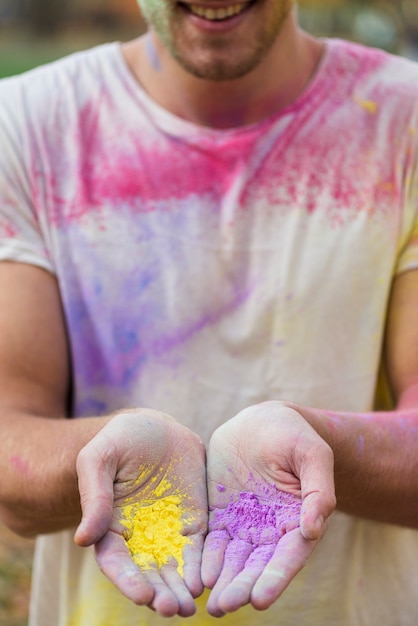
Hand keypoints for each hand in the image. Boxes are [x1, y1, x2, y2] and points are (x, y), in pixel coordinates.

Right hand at [74, 409, 206, 617]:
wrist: (155, 427)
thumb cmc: (119, 440)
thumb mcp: (98, 458)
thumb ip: (94, 496)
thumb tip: (82, 539)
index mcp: (110, 527)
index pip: (117, 562)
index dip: (127, 581)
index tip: (141, 596)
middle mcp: (139, 537)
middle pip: (148, 574)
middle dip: (160, 594)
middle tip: (173, 609)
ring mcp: (168, 531)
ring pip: (175, 569)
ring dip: (181, 590)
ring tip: (190, 607)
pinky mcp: (193, 521)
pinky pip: (200, 549)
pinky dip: (202, 567)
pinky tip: (208, 581)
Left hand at [201, 401, 335, 616]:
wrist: (261, 421)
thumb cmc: (293, 435)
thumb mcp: (313, 454)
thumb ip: (319, 490)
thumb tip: (313, 528)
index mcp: (298, 519)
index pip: (288, 556)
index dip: (275, 578)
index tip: (259, 600)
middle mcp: (272, 530)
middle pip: (257, 565)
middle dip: (242, 587)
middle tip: (224, 606)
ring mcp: (245, 524)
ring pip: (234, 559)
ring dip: (223, 581)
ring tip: (211, 604)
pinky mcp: (221, 514)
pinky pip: (213, 540)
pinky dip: (207, 559)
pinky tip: (198, 575)